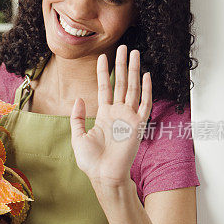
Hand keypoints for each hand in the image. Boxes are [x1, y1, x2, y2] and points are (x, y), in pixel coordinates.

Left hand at [70, 46, 151, 186]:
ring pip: (132, 88)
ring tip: (134, 53)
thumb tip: (78, 99)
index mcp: (104, 115)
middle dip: (122, 65)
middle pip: (121, 83)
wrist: (104, 176)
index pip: (105, 88)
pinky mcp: (138, 126)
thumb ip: (77, 117)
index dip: (104, 72)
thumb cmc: (91, 161)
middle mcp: (118, 114)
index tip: (103, 56)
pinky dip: (146, 90)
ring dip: (133, 71)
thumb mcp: (78, 136)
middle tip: (124, 47)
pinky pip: (144, 105)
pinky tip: (146, 75)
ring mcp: (128, 118)